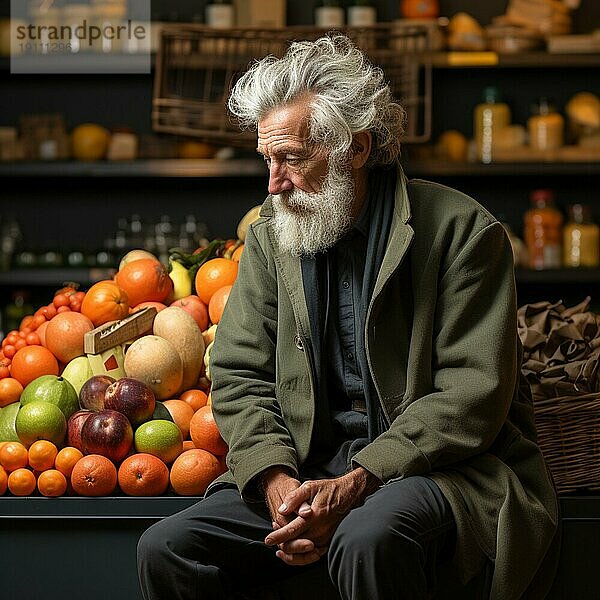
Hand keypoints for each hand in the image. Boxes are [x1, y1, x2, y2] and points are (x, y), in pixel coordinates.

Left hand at [265, 467, 380, 565]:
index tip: (267, 540)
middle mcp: (320, 530)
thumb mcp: (310, 486)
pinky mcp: (327, 541)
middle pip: (295, 545)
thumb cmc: (327, 489)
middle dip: (281, 543)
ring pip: (302, 553)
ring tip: (279, 544)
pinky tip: (291, 549)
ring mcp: (324, 538)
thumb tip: (282, 510)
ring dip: (289, 550)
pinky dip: (300, 555)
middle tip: (272, 535)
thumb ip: (294, 498)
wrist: (347, 495)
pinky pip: (311, 555)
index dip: (278, 536)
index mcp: (314, 516)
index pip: (292, 531)